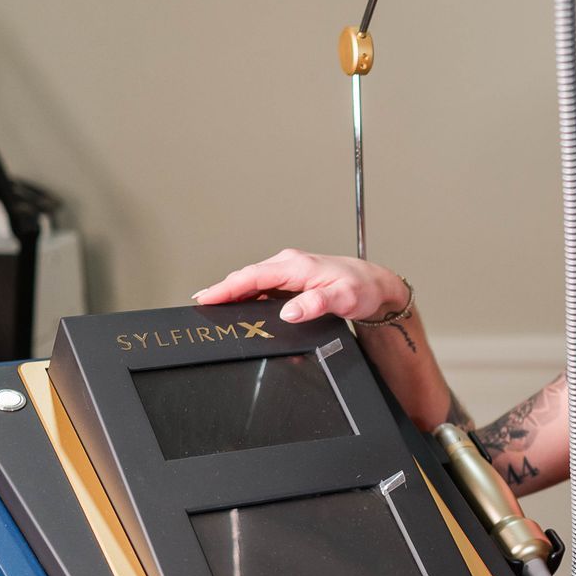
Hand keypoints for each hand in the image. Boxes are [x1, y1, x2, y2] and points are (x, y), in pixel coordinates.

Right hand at [192, 248, 407, 323]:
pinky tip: (240, 306)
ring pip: (253, 281)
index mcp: (296, 265)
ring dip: (233, 293)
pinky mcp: (292, 280)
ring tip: (212, 307)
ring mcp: (289, 271)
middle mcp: (289, 264)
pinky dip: (248, 295)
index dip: (226, 288)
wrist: (376, 285)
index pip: (252, 276)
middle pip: (246, 277)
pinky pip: (263, 286)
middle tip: (200, 305)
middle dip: (221, 290)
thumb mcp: (342, 298)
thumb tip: (288, 312)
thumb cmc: (361, 288)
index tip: (206, 297)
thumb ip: (314, 304)